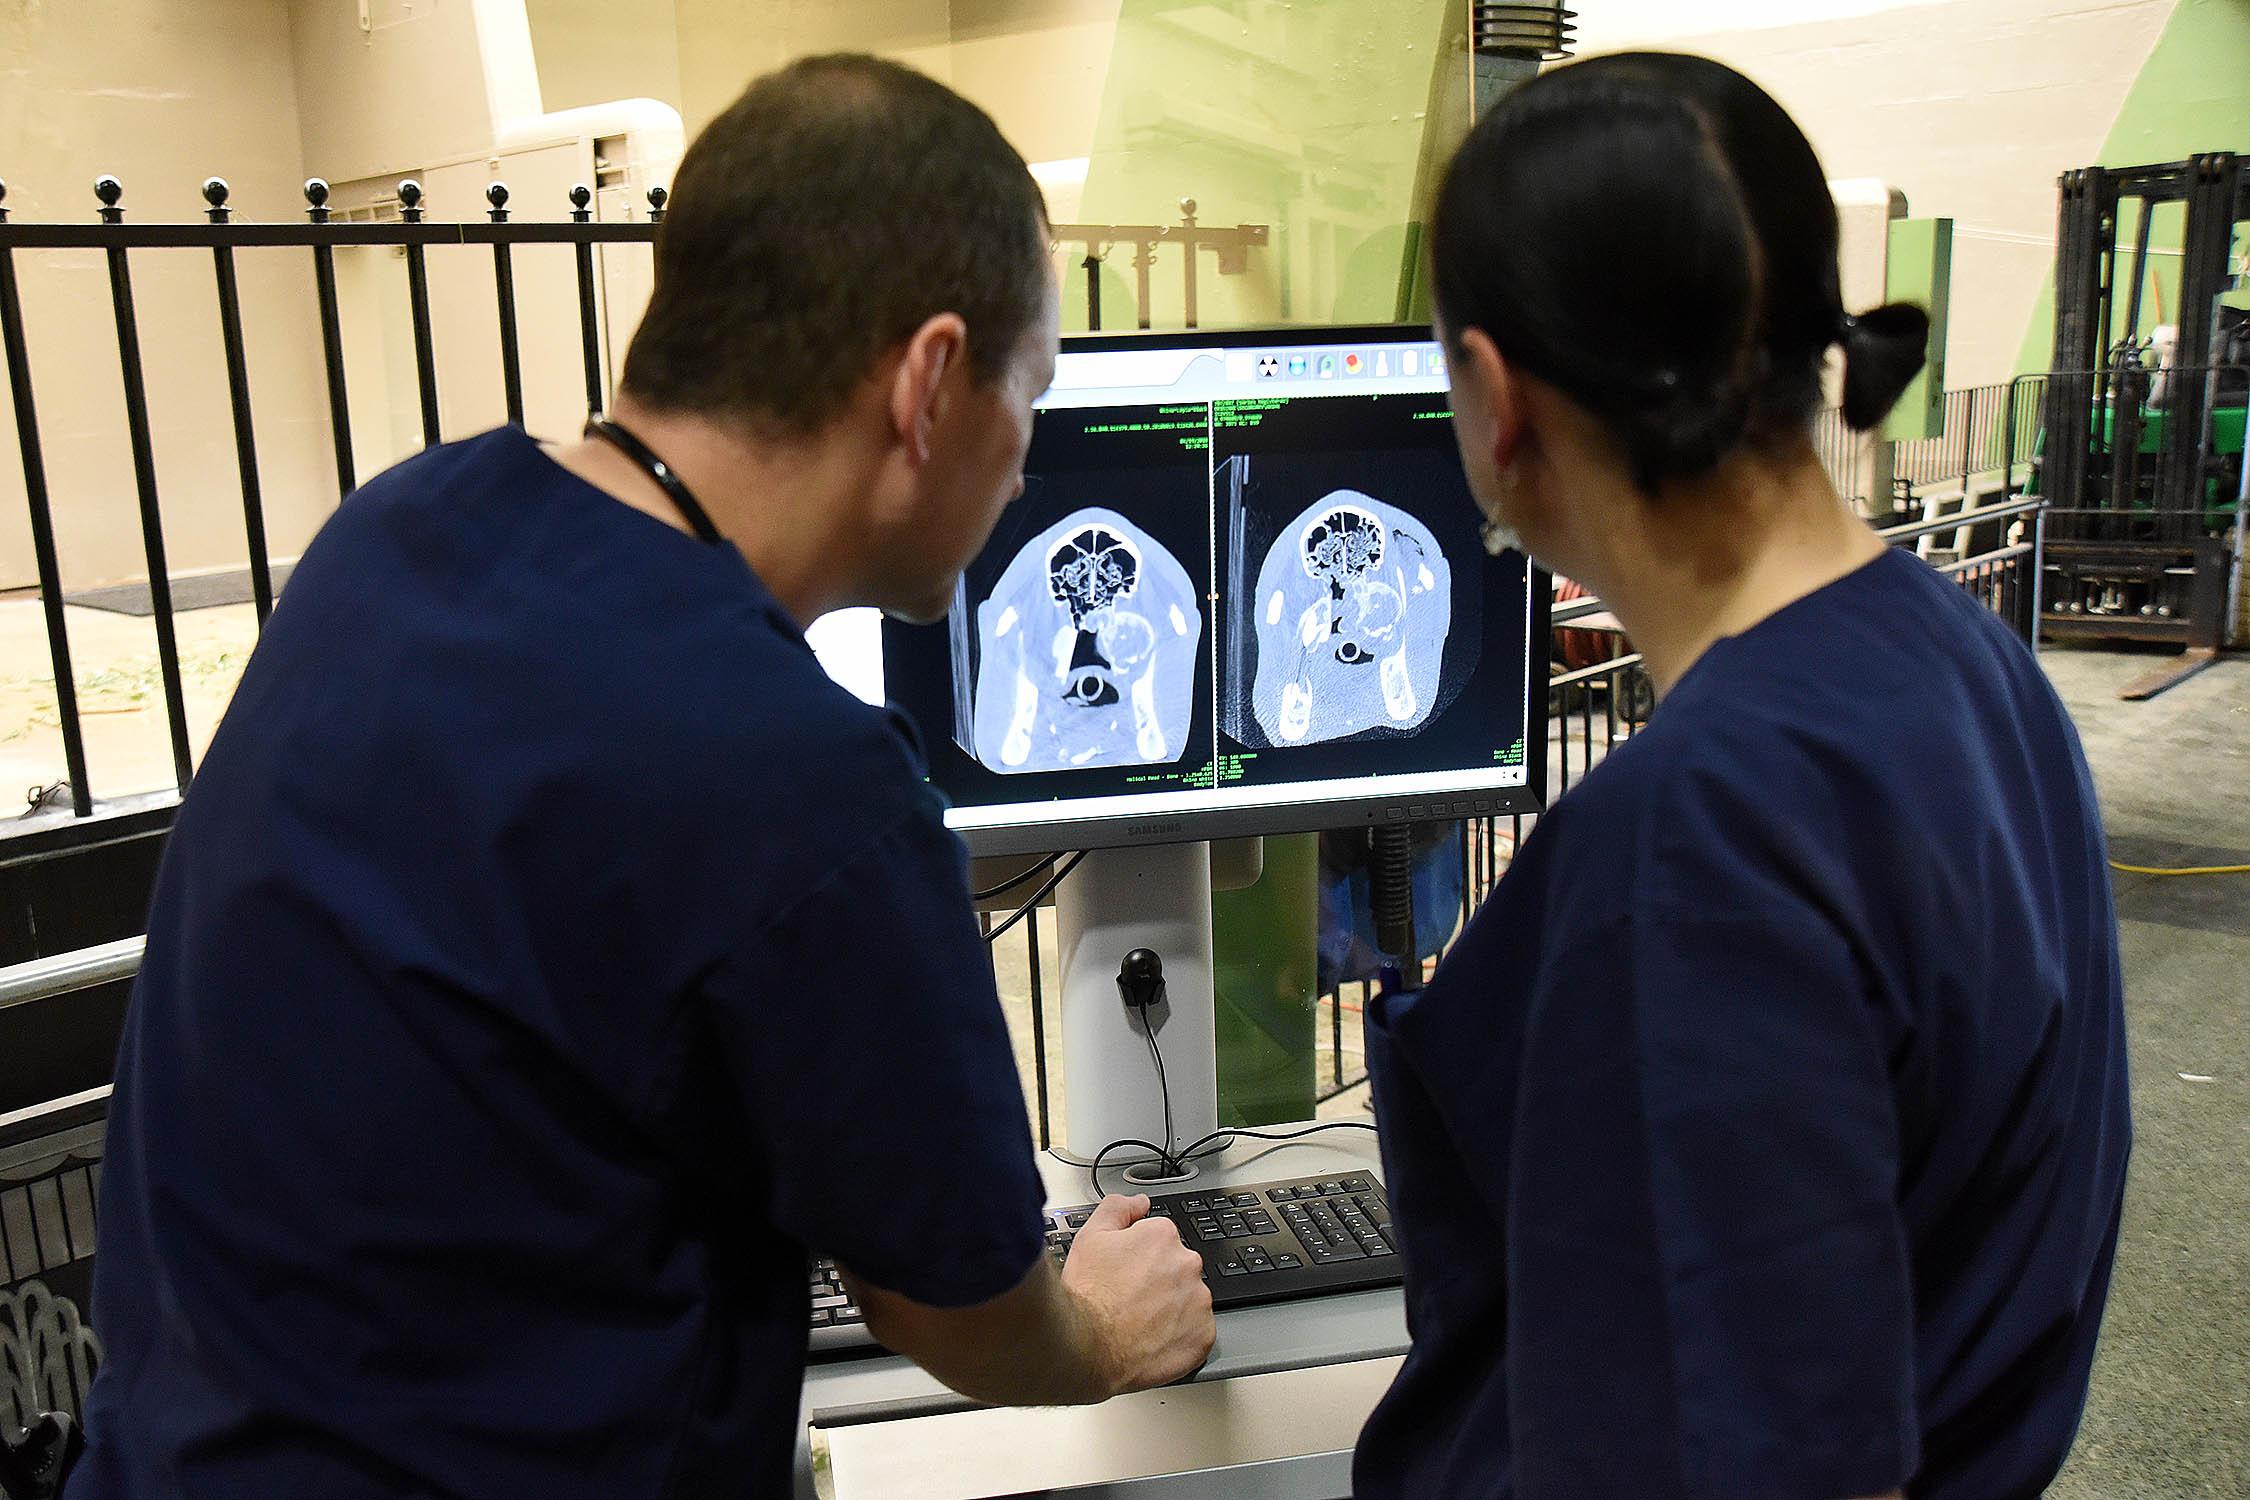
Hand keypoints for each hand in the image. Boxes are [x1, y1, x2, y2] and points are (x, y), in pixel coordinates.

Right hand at [1060, 1193, 1215, 1394]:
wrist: (1089, 1347)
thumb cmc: (1088, 1295)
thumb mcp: (1090, 1237)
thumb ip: (1117, 1209)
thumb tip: (1139, 1203)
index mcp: (1163, 1237)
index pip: (1159, 1239)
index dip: (1139, 1256)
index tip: (1126, 1273)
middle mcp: (1187, 1263)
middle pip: (1177, 1267)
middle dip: (1158, 1280)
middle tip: (1130, 1298)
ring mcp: (1199, 1301)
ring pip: (1188, 1299)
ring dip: (1171, 1307)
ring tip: (1140, 1321)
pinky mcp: (1203, 1335)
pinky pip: (1197, 1331)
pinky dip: (1180, 1335)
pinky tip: (1154, 1339)